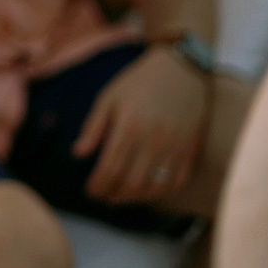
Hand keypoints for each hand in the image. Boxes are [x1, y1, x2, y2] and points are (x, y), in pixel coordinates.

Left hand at [73, 46, 209, 203]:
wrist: (181, 68)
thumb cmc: (138, 82)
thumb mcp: (108, 98)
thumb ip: (93, 127)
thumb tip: (77, 154)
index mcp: (129, 127)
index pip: (110, 169)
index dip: (98, 185)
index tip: (89, 190)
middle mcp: (153, 141)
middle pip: (131, 183)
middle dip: (113, 195)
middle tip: (102, 197)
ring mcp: (174, 147)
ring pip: (153, 187)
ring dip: (134, 198)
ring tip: (120, 197)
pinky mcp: (190, 149)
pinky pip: (177, 181)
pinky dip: (160, 192)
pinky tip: (146, 191)